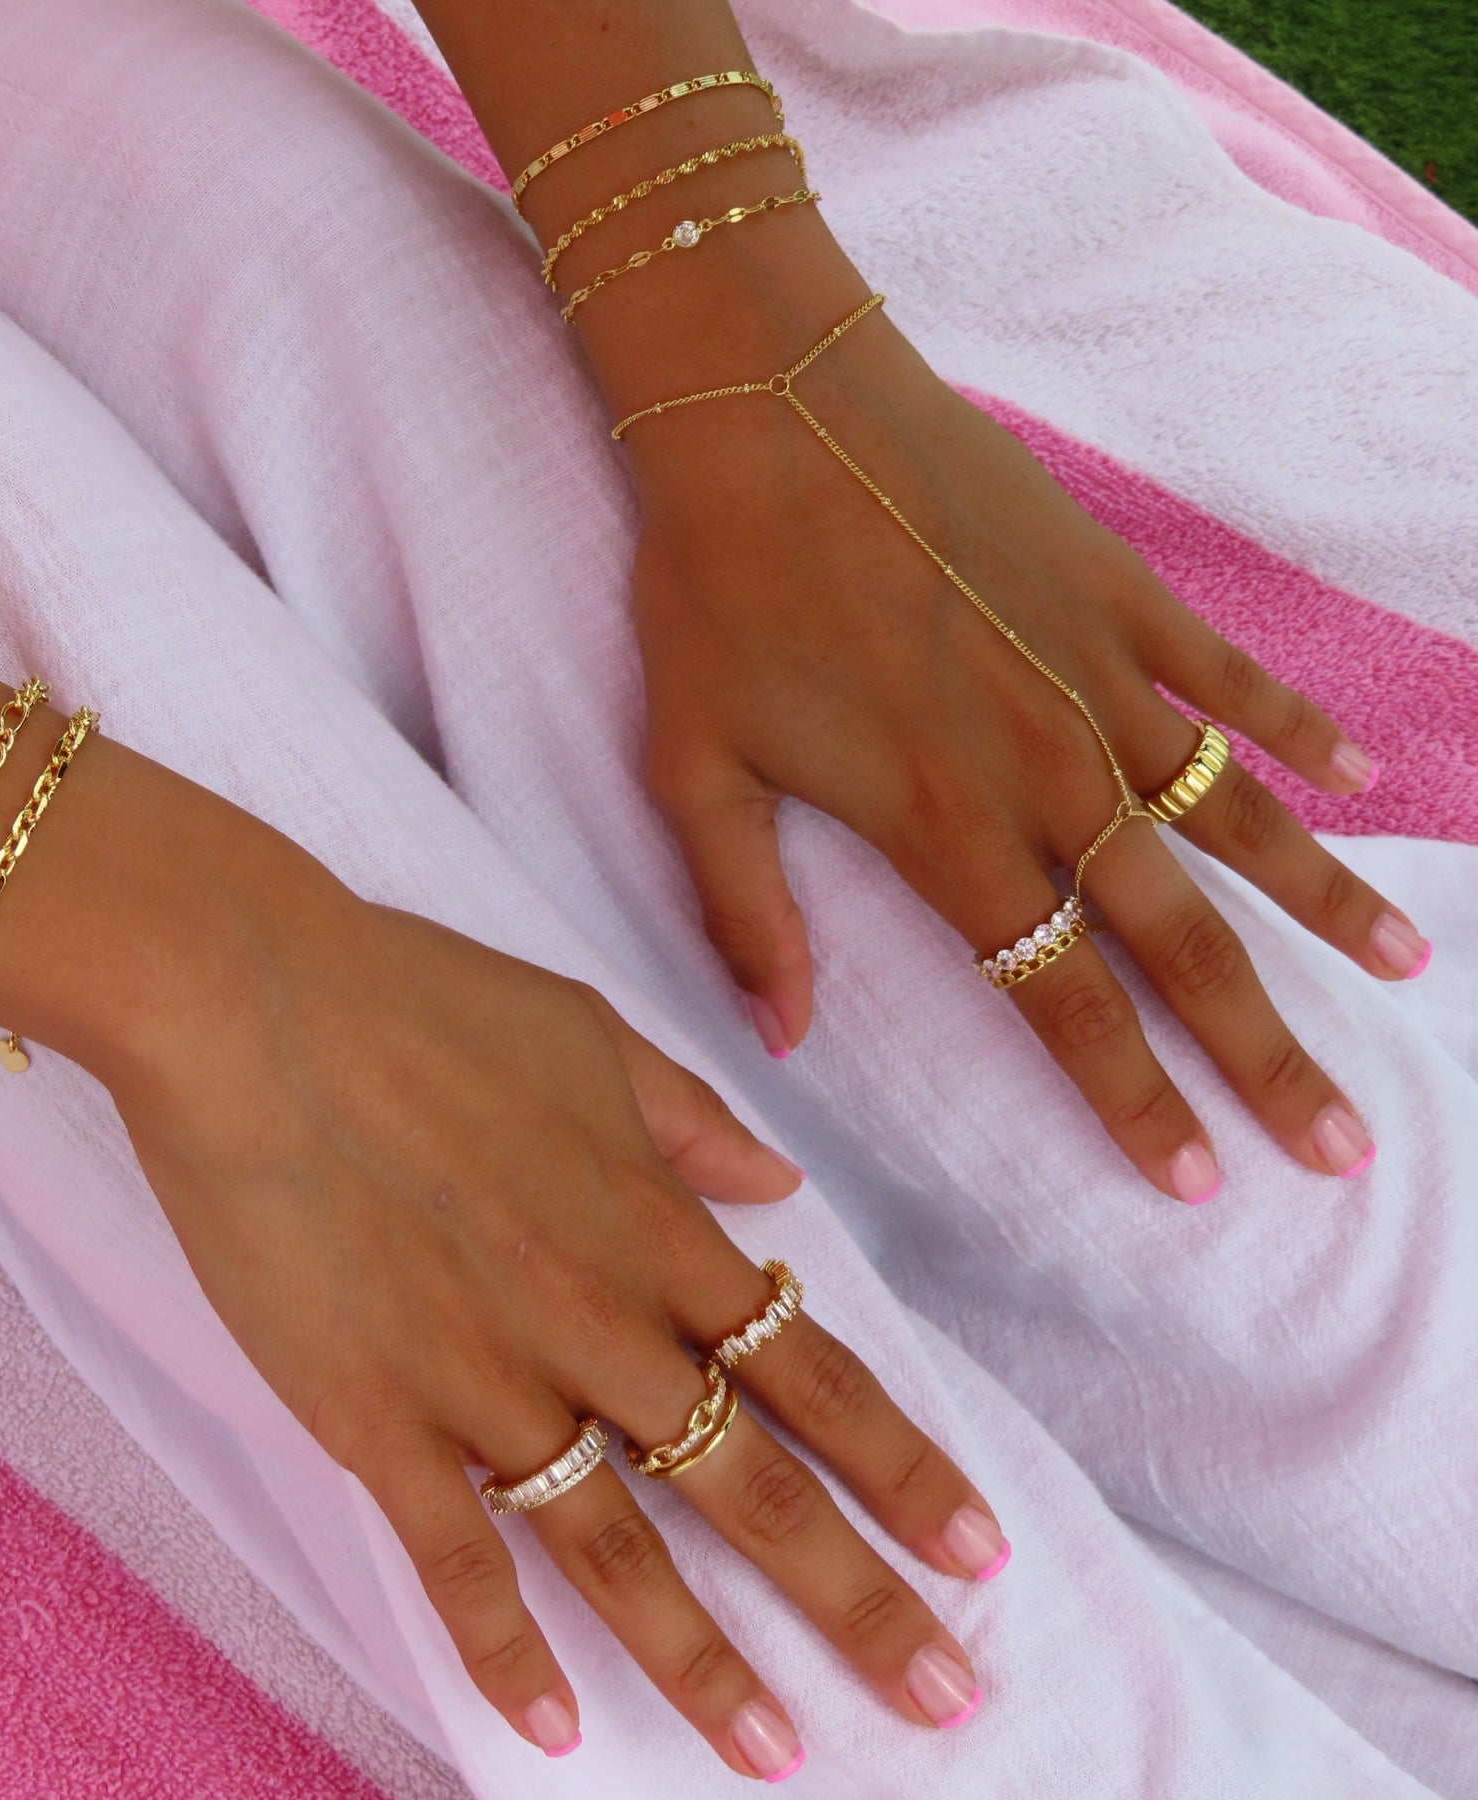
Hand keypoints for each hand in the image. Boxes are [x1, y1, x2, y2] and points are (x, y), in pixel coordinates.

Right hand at [110, 889, 1006, 1768]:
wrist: (251, 1007)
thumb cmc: (418, 997)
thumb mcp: (587, 1030)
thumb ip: (692, 1119)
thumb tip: (781, 1186)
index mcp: (653, 1225)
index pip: (810, 1372)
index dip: (902, 1466)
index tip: (976, 1546)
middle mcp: (595, 1320)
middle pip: (749, 1483)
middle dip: (856, 1598)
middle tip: (944, 1695)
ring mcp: (485, 1379)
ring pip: (620, 1549)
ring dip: (705, 1662)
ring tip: (777, 1754)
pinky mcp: (375, 1417)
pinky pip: (455, 1558)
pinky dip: (502, 1651)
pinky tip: (549, 1728)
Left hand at [625, 302, 1425, 1198]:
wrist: (759, 413)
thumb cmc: (712, 594)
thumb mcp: (691, 770)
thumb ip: (745, 913)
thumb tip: (781, 1040)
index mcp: (942, 830)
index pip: (1060, 1001)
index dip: (1134, 1102)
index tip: (1200, 1181)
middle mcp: (1043, 772)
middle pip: (1179, 941)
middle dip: (1262, 1052)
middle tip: (1340, 1140)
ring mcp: (1094, 675)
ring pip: (1234, 817)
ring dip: (1322, 901)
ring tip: (1399, 971)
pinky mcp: (1114, 587)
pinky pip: (1228, 676)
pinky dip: (1295, 729)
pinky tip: (1357, 776)